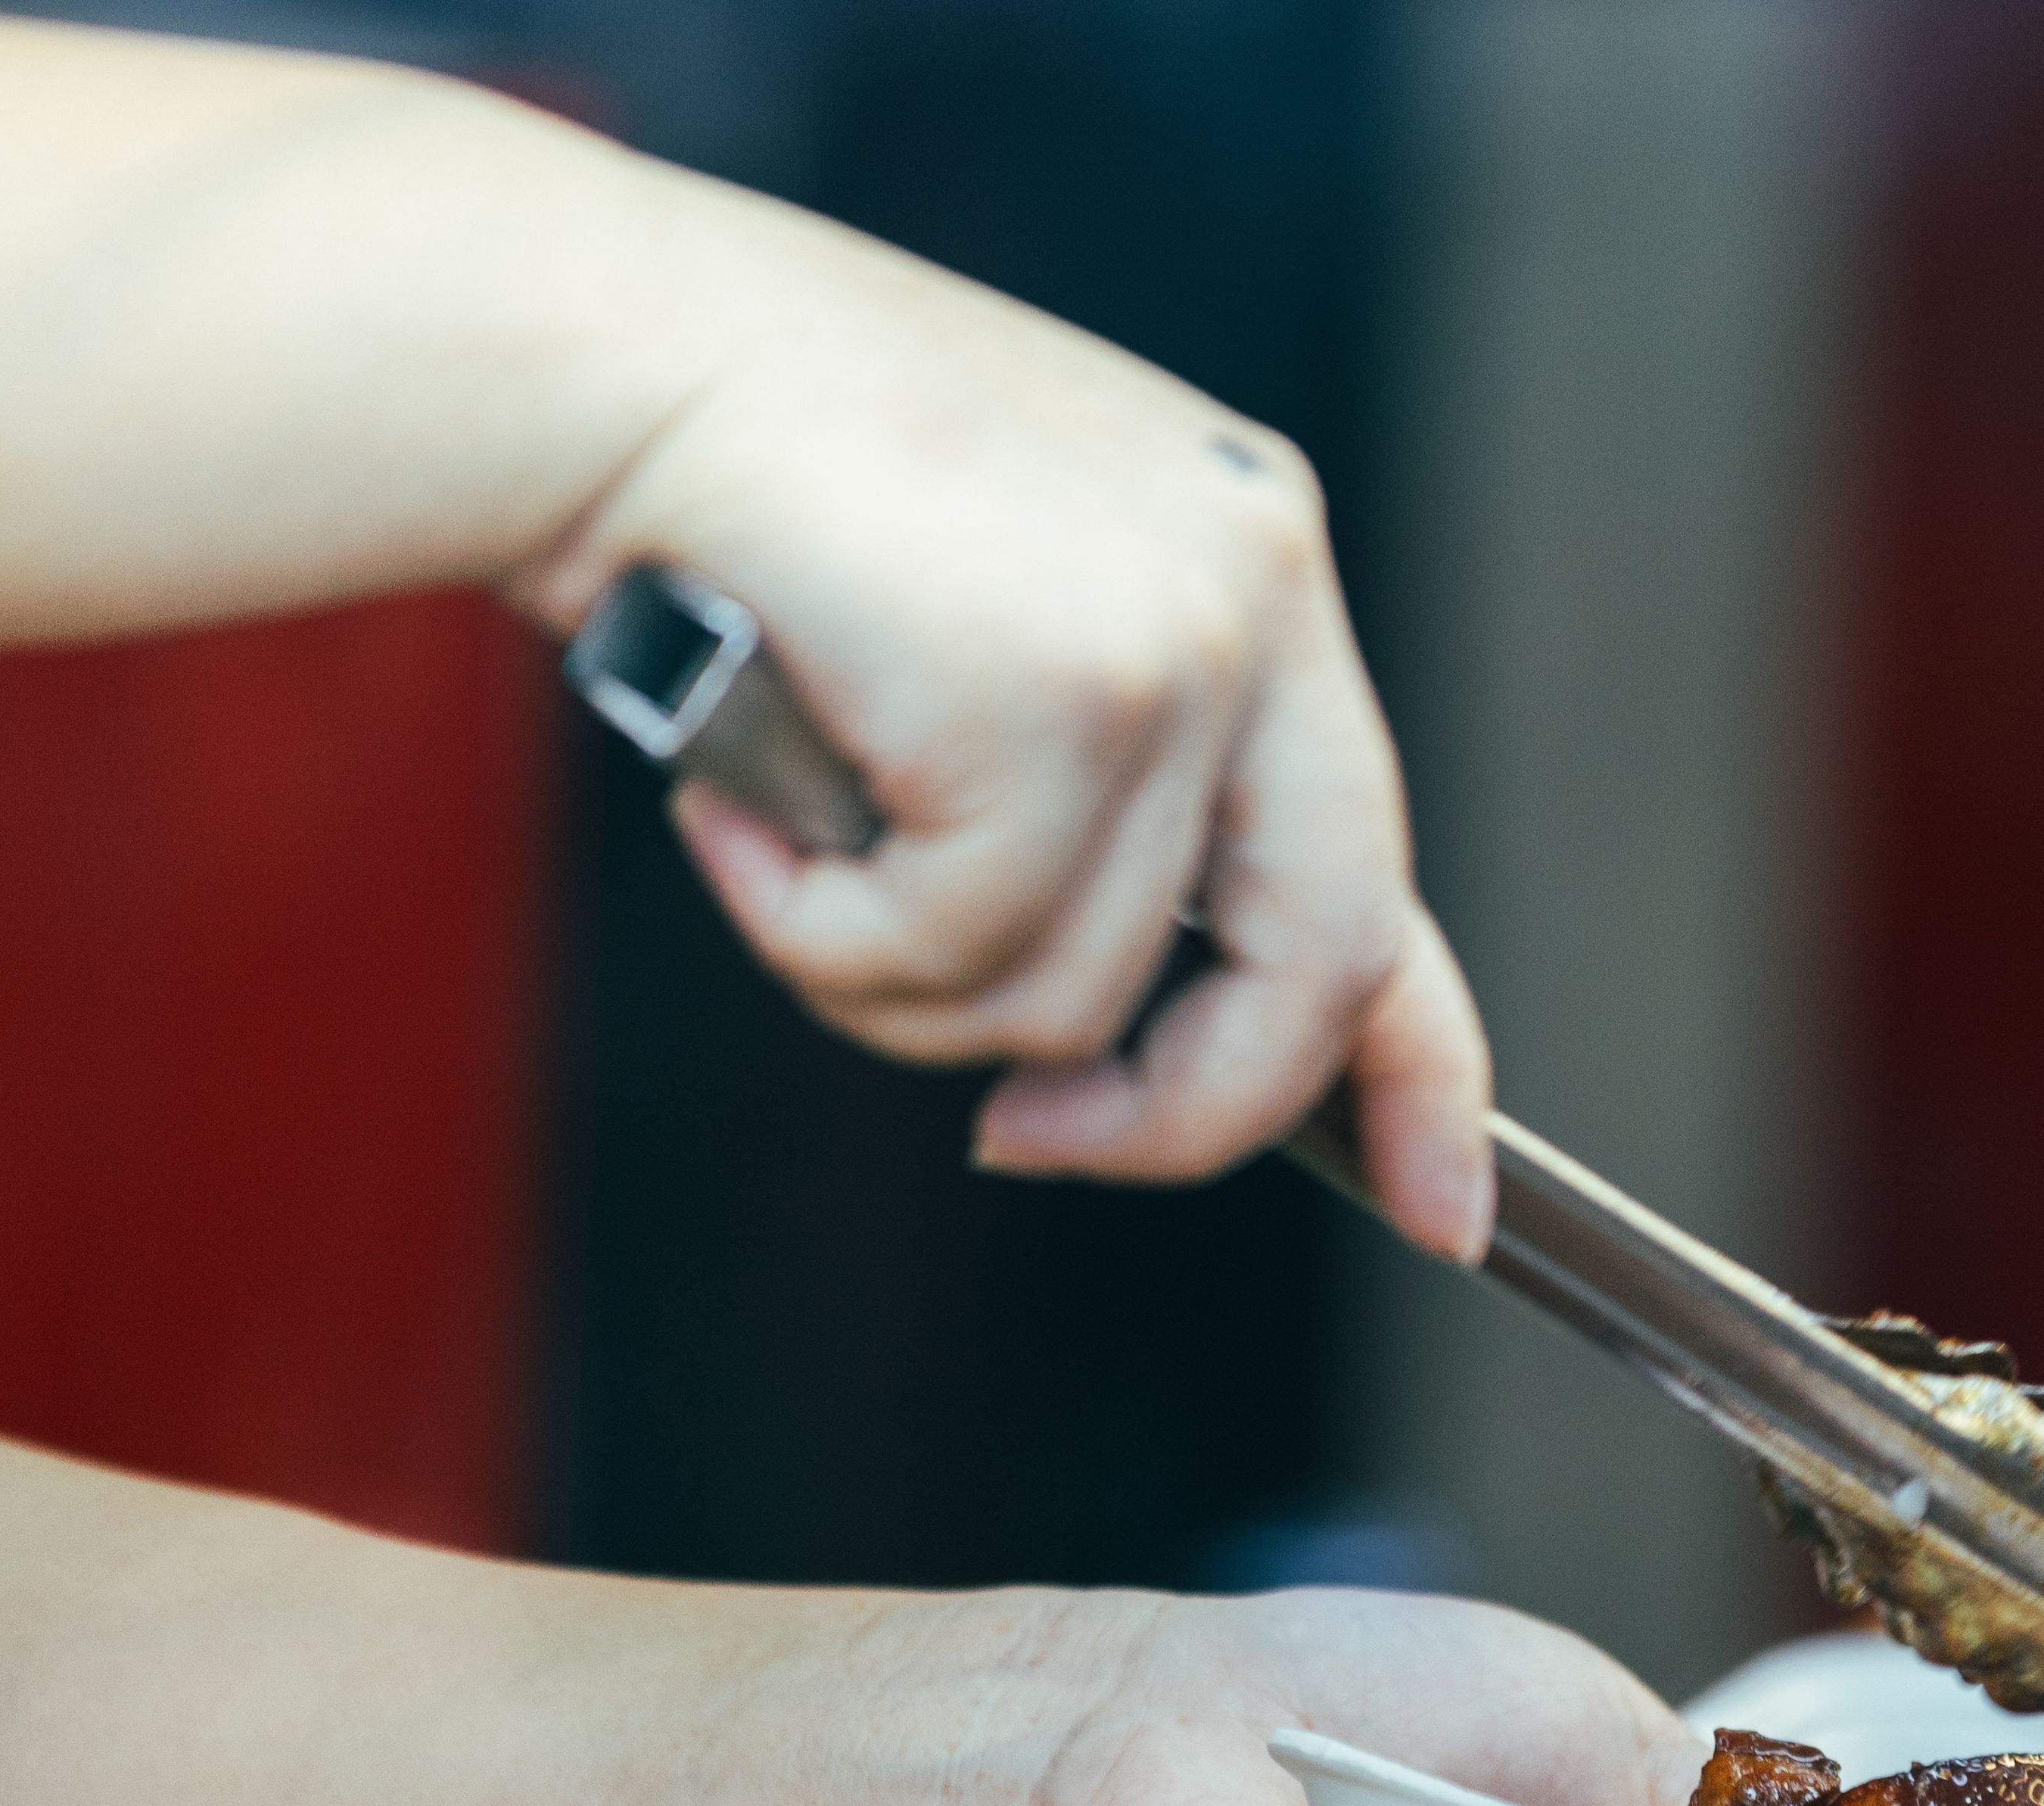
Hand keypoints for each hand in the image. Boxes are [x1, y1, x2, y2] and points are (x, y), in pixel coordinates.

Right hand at [522, 226, 1491, 1258]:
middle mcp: (1260, 595)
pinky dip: (821, 932)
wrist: (603, 357)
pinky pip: (957, 952)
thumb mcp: (986, 642)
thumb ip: (1097, 800)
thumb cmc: (750, 492)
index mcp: (1254, 573)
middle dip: (1176, 1113)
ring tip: (782, 844)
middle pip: (1315, 969)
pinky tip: (744, 812)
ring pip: (1081, 991)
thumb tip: (1115, 1032)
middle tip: (1029, 1142)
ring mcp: (1182, 644)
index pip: (1383, 873)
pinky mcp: (1069, 700)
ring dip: (896, 984)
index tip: (1440, 1209)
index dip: (1423, 1070)